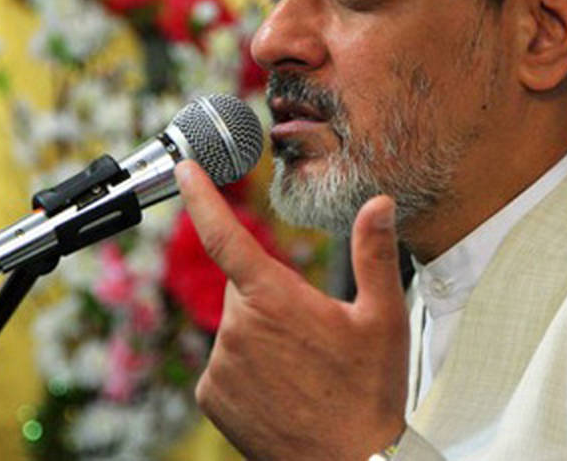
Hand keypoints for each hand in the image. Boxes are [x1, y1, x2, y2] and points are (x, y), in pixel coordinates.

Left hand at [175, 160, 408, 460]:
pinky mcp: (212, 396)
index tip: (184, 170)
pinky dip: (247, 368)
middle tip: (314, 334)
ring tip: (303, 370)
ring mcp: (221, 364)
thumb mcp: (382, 318)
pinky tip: (282, 388)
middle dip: (272, 299)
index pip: (226, 236)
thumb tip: (377, 203)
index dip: (201, 197)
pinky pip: (226, 363)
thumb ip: (373, 253)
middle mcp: (238, 328)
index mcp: (276, 299)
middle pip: (244, 289)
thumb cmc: (369, 393)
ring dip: (261, 336)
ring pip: (236, 327)